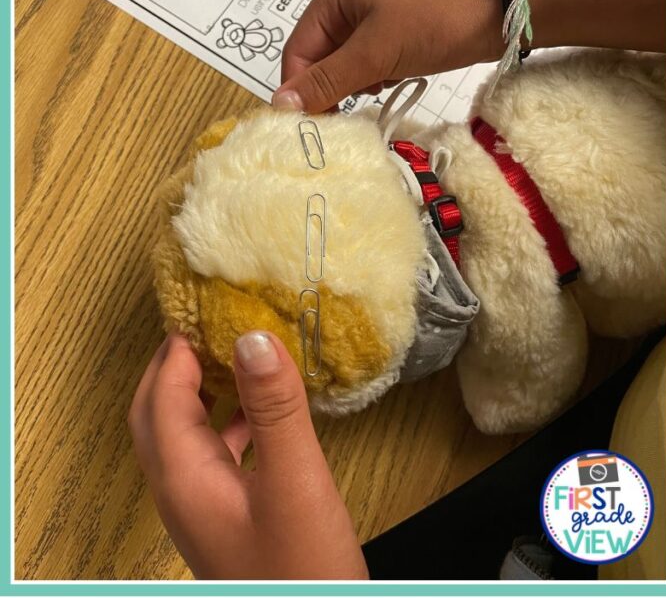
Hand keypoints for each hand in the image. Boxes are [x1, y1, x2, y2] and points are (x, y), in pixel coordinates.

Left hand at [129, 332, 367, 579]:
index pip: (162, 393)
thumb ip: (274, 408)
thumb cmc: (302, 568)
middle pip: (158, 411)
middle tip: (210, 321)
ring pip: (185, 432)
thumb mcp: (294, 481)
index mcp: (183, 476)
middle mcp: (181, 490)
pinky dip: (230, 419)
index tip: (204, 302)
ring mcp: (202, 507)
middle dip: (176, 362)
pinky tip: (268, 411)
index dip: (178, 345)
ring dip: (202, 389)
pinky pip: (213, 453)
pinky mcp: (226, 517)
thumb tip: (251, 336)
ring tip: (238, 353)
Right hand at [273, 0, 501, 112]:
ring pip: (346, 63)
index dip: (300, 88)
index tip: (311, 126)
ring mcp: (375, 15)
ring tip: (381, 87)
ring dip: (356, 83)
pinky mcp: (398, 30)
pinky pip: (371, 61)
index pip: (298, 51)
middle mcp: (349, 0)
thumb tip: (279, 106)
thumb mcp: (376, 53)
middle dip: (332, 85)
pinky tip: (395, 81)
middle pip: (320, 57)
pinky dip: (377, 77)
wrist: (503, 9)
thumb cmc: (435, 21)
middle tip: (348, 114)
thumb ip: (328, 80)